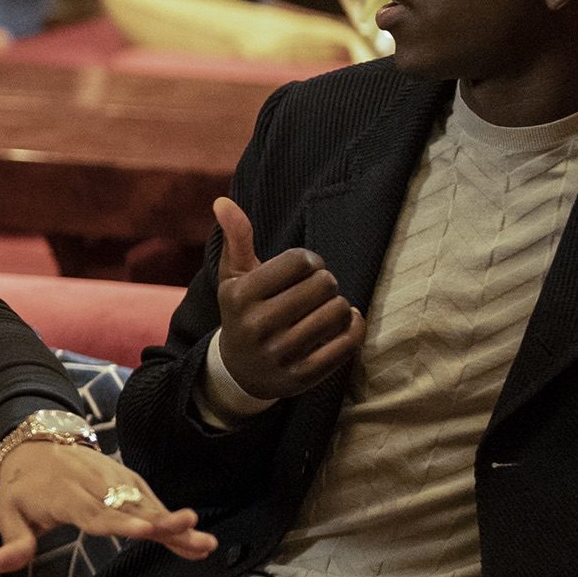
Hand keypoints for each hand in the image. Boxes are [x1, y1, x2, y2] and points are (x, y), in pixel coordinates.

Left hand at [0, 440, 217, 574]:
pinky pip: (153, 502)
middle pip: (131, 507)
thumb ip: (13, 540)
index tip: (145, 530)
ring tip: (206, 544)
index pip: (95, 512)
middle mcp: (96, 485)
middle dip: (163, 522)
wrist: (37, 446)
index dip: (120, 522)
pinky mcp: (129, 482)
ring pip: (149, 504)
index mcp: (65, 494)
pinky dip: (174, 521)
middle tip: (193, 531)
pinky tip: (197, 542)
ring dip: (177, 525)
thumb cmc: (23, 488)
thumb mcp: (7, 511)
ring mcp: (116, 481)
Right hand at [210, 197, 365, 403]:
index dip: (310, 261)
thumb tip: (223, 200)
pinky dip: (354, 326)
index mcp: (240, 295)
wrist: (240, 371)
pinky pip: (347, 342)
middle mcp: (257, 325)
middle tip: (315, 292)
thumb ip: (235, 238)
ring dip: (339, 306)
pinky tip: (344, 323)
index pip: (300, 261)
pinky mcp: (303, 375)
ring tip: (325, 309)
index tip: (303, 271)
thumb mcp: (234, 277)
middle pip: (323, 285)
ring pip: (338, 311)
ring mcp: (281, 353)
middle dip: (325, 283)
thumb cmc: (244, 312)